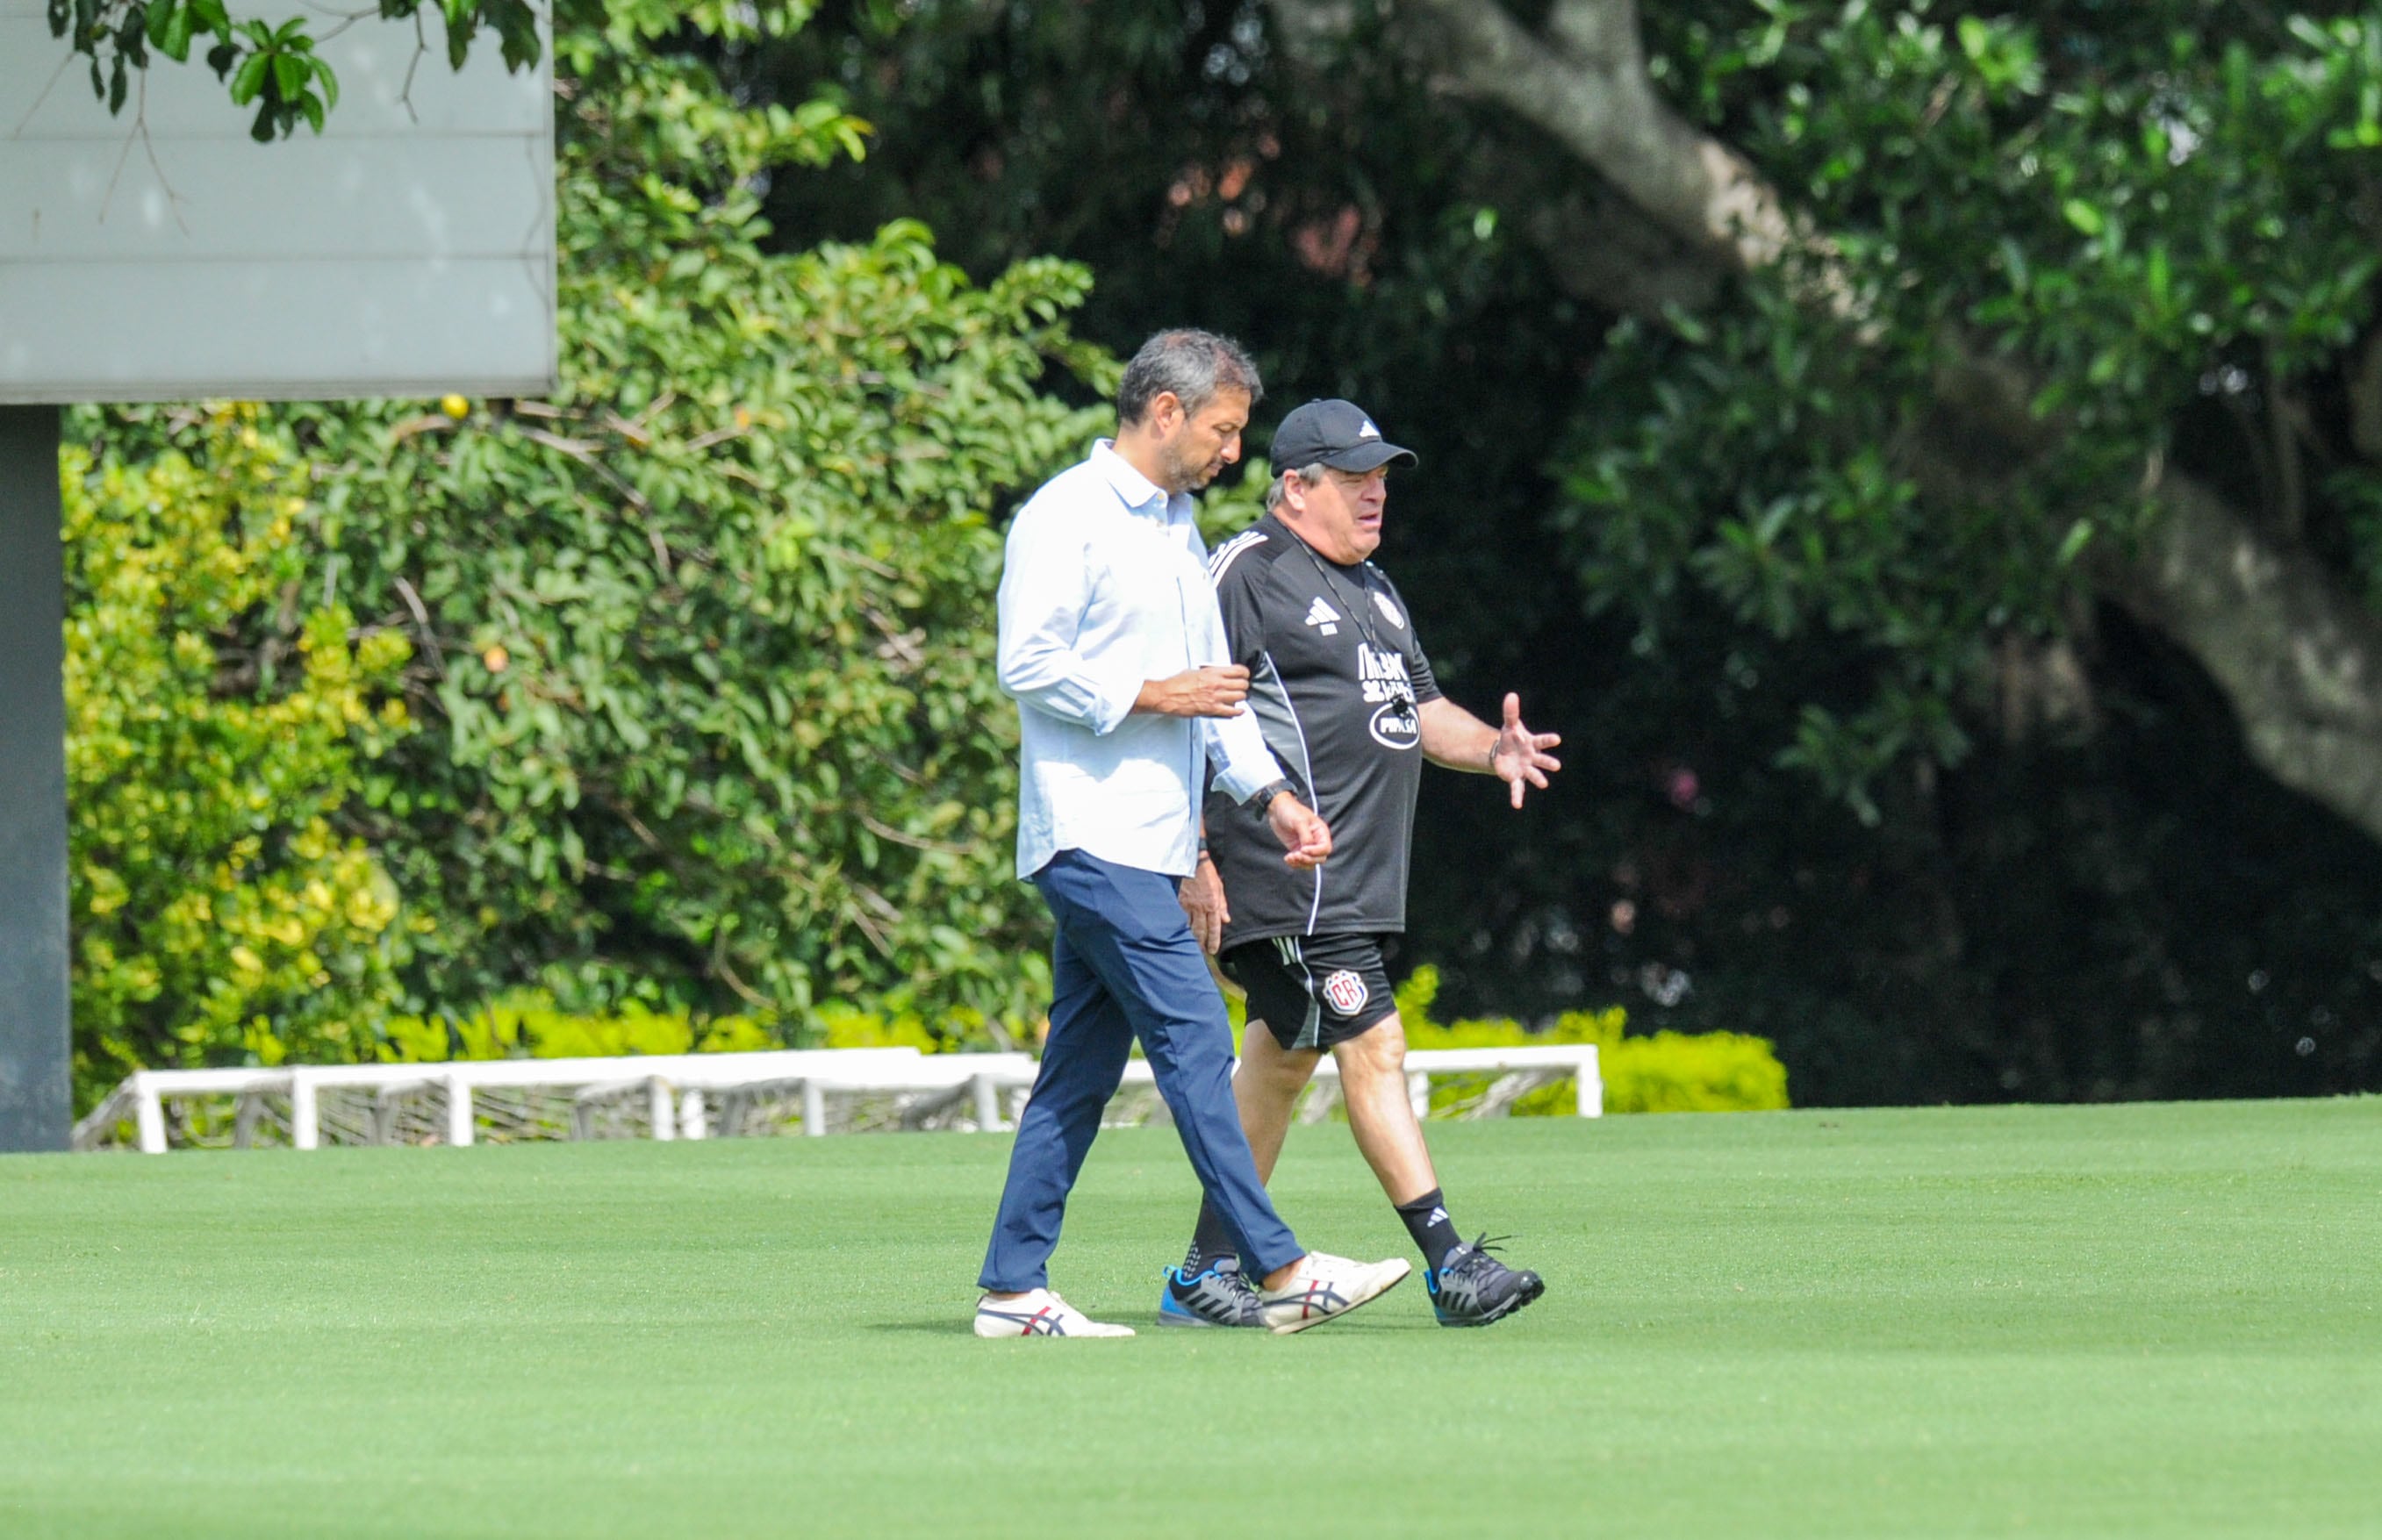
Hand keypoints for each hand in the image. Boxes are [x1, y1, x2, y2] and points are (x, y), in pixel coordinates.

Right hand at [1135, 665, 1248, 717]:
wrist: (1167, 695)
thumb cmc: (1176, 684)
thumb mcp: (1194, 671)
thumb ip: (1208, 673)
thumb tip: (1214, 675)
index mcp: (1212, 672)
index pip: (1238, 670)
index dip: (1244, 673)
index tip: (1244, 675)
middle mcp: (1217, 684)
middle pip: (1242, 684)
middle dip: (1244, 685)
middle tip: (1241, 687)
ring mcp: (1215, 697)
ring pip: (1240, 696)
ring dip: (1241, 697)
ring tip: (1238, 698)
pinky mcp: (1212, 709)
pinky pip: (1232, 711)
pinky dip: (1238, 711)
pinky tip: (1239, 710)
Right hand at [1178, 858, 1229, 953]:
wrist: (1193, 862)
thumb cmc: (1208, 874)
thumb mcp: (1220, 888)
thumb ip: (1223, 905)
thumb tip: (1226, 919)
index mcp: (1212, 905)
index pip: (1214, 927)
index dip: (1214, 941)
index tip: (1213, 950)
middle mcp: (1200, 908)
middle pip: (1200, 931)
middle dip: (1201, 943)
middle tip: (1202, 952)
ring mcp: (1189, 905)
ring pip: (1190, 926)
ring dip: (1191, 937)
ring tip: (1192, 946)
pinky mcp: (1180, 902)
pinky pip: (1182, 917)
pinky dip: (1183, 926)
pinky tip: (1182, 932)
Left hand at [1266, 793, 1332, 867]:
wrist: (1277, 810)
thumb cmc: (1290, 811)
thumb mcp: (1299, 821)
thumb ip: (1305, 835)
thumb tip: (1308, 847)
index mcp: (1321, 832)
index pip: (1326, 848)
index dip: (1316, 852)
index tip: (1303, 849)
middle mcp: (1316, 840)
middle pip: (1320, 858)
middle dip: (1308, 859)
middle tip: (1296, 855)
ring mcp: (1307, 846)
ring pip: (1310, 863)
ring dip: (1301, 863)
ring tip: (1290, 857)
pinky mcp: (1297, 849)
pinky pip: (1300, 862)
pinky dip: (1295, 863)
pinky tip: (1287, 858)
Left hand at [1489, 692, 1562, 809]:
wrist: (1502, 752)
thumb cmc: (1511, 738)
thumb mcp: (1509, 725)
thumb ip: (1511, 712)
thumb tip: (1511, 695)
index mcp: (1532, 744)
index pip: (1542, 741)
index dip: (1549, 740)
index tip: (1557, 739)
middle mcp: (1532, 758)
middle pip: (1542, 760)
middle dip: (1548, 762)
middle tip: (1556, 766)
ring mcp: (1525, 769)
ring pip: (1533, 775)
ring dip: (1538, 779)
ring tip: (1543, 784)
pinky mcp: (1516, 778)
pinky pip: (1517, 788)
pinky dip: (1517, 796)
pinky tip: (1517, 805)